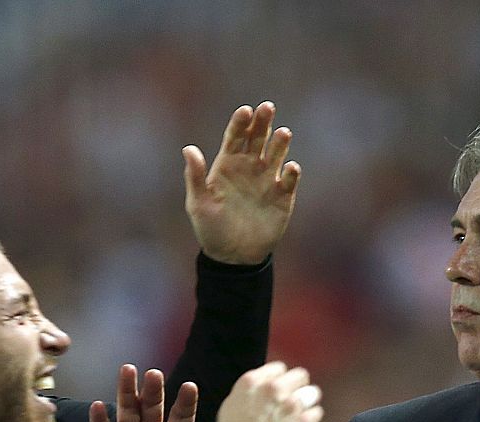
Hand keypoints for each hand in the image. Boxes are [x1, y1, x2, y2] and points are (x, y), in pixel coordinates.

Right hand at [88, 365, 198, 421]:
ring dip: (127, 391)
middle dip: (153, 389)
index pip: (183, 416)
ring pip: (127, 411)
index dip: (186, 402)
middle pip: (153, 406)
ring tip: (128, 371)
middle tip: (154, 373)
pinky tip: (98, 406)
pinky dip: (99, 420)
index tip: (190, 387)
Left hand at [184, 102, 301, 264]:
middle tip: (267, 107)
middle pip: (258, 137)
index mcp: (227, 164)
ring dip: (280, 142)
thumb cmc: (211, 229)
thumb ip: (195, 176)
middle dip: (262, 122)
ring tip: (283, 133)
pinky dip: (291, 171)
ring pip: (276, 153)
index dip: (240, 122)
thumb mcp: (199, 203)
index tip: (245, 111)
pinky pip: (289, 179)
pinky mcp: (283, 196)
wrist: (234, 256)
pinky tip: (290, 167)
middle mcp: (249, 166)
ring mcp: (267, 179)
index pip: (235, 136)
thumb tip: (188, 149)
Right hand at [205, 361, 322, 421]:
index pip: (279, 368)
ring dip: (307, 402)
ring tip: (298, 416)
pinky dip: (311, 421)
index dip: (281, 380)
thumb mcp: (233, 404)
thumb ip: (253, 390)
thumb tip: (268, 384)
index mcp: (253, 381)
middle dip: (298, 388)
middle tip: (292, 403)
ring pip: (312, 393)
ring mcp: (290, 406)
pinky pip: (317, 413)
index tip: (280, 391)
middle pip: (300, 376)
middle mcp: (273, 389)